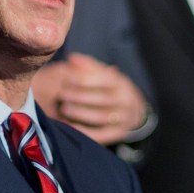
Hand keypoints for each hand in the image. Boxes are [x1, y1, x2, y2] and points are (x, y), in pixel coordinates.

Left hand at [32, 53, 147, 145]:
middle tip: (61, 94)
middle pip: (101, 98)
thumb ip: (88, 66)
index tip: (66, 78)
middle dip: (79, 96)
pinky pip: (101, 134)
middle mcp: (126, 101)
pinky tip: (69, 127)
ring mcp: (124, 119)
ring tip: (63, 108)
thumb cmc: (111, 89)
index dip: (83, 78)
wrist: (133, 111)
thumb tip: (72, 58)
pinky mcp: (118, 133)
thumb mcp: (104, 75)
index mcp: (121, 83)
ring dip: (81, 113)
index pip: (103, 79)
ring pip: (101, 116)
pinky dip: (85, 132)